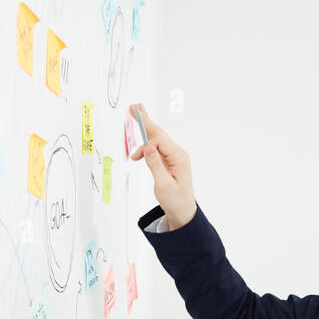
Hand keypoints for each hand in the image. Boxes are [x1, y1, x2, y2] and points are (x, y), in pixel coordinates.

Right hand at [128, 102, 197, 229]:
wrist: (183, 212)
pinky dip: (146, 145)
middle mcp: (177, 154)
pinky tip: (139, 144)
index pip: (160, 142)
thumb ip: (155, 165)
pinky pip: (156, 148)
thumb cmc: (175, 200)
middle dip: (146, 121)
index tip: (135, 156)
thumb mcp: (164, 185)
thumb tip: (147, 148)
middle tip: (135, 106)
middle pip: (159, 134)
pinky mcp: (169, 161)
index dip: (146, 144)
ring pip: (157, 139)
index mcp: (179, 158)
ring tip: (137, 114)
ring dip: (145, 131)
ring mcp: (173, 157)